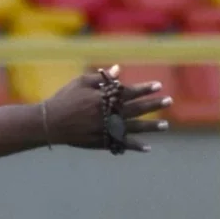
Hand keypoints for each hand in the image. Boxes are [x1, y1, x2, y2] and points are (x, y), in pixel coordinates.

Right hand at [42, 64, 172, 151]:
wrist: (50, 123)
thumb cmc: (64, 99)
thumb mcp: (80, 83)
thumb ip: (101, 78)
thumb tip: (118, 71)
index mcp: (105, 97)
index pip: (130, 91)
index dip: (145, 88)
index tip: (159, 85)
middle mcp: (109, 113)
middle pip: (137, 108)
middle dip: (154, 104)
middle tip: (169, 101)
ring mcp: (107, 129)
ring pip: (134, 127)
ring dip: (151, 126)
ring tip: (165, 125)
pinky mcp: (102, 141)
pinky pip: (122, 144)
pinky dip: (135, 146)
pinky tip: (148, 147)